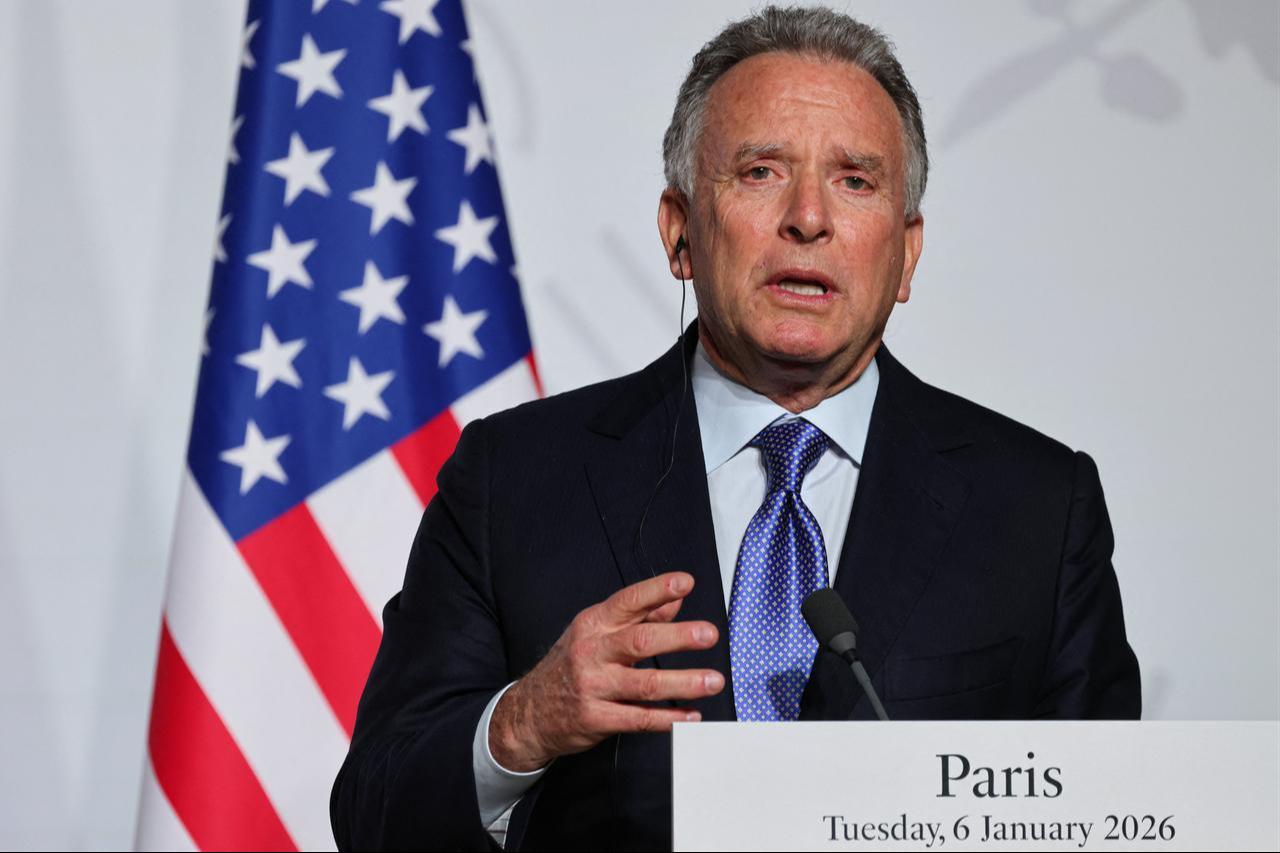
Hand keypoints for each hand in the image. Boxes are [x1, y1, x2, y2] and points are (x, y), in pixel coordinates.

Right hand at [488, 571, 723, 771]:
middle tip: (709, 634)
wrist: (529, 712)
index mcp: (594, 624)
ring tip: (713, 681)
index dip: (658, 590)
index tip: (686, 582)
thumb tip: (675, 601)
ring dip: (684, 682)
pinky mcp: (596, 719)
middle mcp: (592, 652)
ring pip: (645, 684)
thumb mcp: (596, 633)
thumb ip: (638, 617)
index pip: (628, 601)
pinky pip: (639, 719)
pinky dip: (669, 719)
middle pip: (640, 641)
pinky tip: (692, 716)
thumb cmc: (570, 666)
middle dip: (679, 636)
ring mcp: (593, 686)